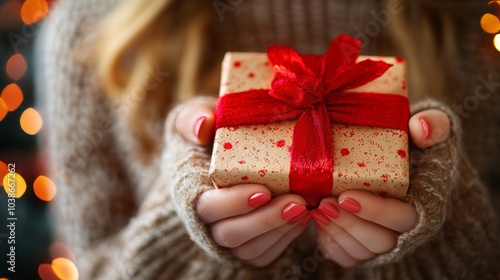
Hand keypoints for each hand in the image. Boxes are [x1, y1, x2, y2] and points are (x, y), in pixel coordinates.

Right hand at [176, 102, 308, 266]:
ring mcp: (227, 234)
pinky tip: (304, 217)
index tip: (263, 191)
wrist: (224, 151)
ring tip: (306, 208)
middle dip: (265, 221)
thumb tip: (204, 124)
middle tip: (297, 202)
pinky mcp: (246, 244)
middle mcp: (207, 220)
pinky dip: (286, 238)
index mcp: (190, 190)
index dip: (234, 203)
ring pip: (249, 249)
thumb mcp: (195, 116)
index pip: (207, 207)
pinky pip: (264, 253)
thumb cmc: (210, 132)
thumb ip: (193, 118)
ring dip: (279, 230)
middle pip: (230, 234)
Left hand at [313, 109, 450, 266]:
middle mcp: (402, 227)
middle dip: (349, 224)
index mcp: (422, 201)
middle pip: (381, 241)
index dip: (376, 211)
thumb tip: (422, 127)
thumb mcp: (428, 126)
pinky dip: (329, 242)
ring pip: (361, 251)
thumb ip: (433, 123)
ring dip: (336, 232)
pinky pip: (346, 255)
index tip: (346, 195)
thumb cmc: (410, 140)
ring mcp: (381, 236)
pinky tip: (316, 219)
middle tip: (324, 203)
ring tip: (316, 208)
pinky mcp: (361, 243)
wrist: (389, 155)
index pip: (404, 217)